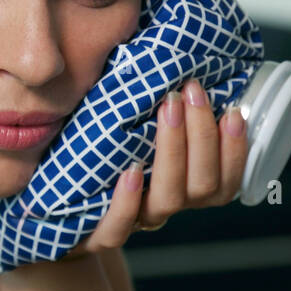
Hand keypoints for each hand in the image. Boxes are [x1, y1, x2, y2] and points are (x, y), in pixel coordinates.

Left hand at [59, 77, 247, 260]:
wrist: (54, 212)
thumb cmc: (100, 156)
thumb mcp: (133, 129)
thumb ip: (160, 106)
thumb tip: (177, 54)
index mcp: (183, 188)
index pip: (226, 180)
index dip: (236, 149)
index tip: (234, 110)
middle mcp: (165, 207)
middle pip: (202, 186)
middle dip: (203, 136)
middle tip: (191, 92)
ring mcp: (134, 223)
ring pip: (168, 201)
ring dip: (172, 152)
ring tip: (166, 110)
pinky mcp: (97, 237)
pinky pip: (117, 229)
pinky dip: (128, 200)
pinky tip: (131, 170)